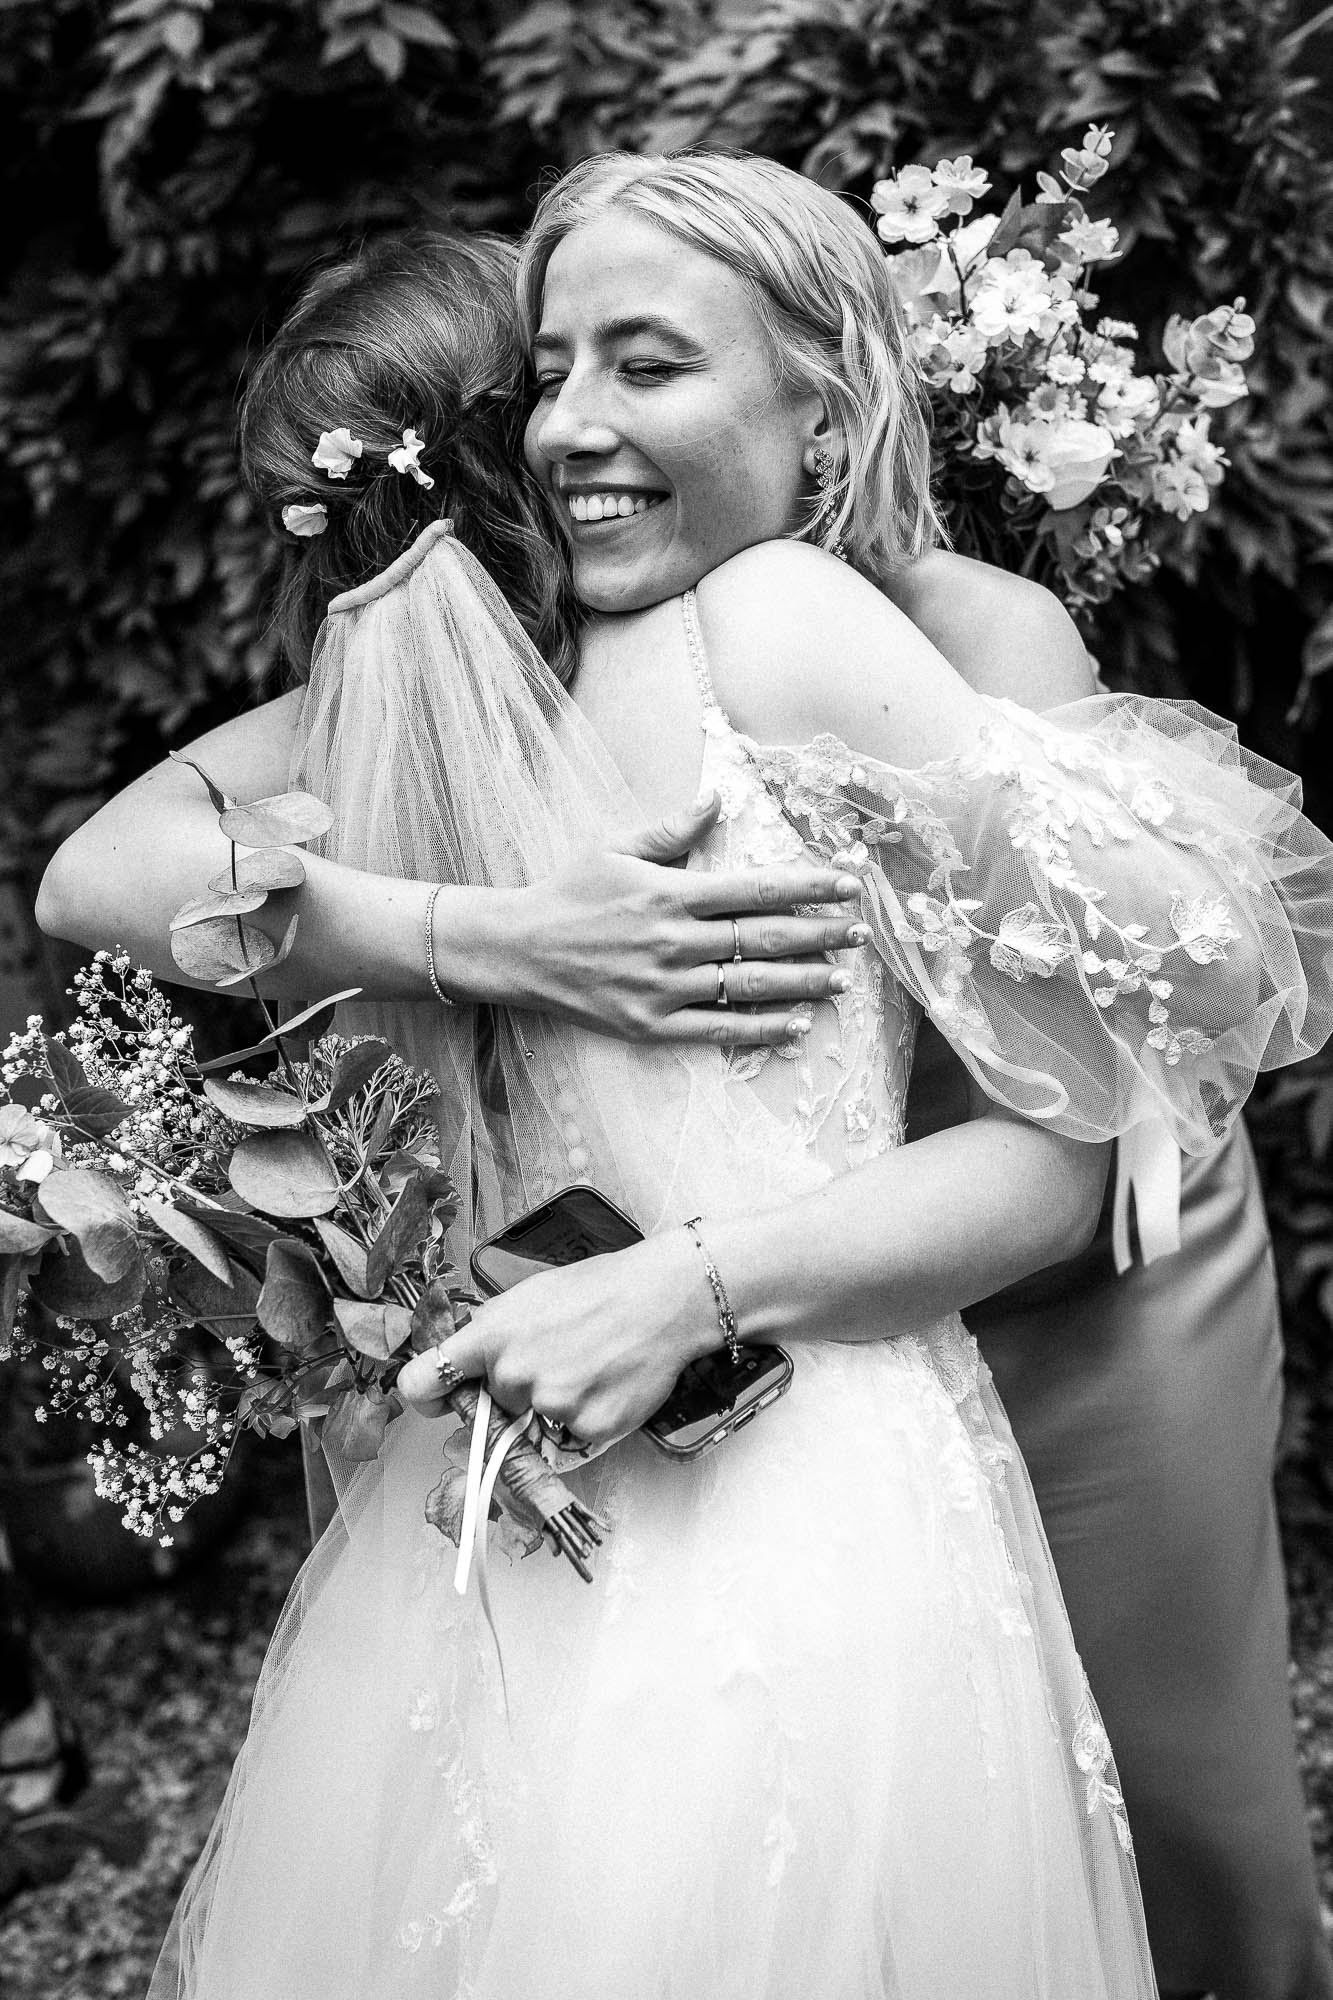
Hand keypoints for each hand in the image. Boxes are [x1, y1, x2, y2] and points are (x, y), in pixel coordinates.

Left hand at [396, 1232, 717, 1446]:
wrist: (664, 1298)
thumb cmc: (601, 1288)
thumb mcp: (529, 1295)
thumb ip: (490, 1331)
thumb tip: (464, 1362)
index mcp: (490, 1336)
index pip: (421, 1383)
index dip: (428, 1396)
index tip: (439, 1399)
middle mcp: (513, 1375)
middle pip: (492, 1405)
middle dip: (515, 1391)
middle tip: (556, 1359)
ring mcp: (551, 1406)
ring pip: (533, 1423)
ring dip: (554, 1406)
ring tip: (588, 1366)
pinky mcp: (587, 1429)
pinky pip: (571, 1437)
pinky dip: (587, 1419)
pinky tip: (607, 1384)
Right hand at [503, 793, 865, 1047]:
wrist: (516, 949)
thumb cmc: (568, 892)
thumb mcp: (614, 848)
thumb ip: (671, 831)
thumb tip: (716, 801)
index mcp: (671, 893)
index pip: (756, 888)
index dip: (808, 886)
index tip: (848, 884)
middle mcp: (673, 941)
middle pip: (763, 937)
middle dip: (820, 933)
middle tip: (861, 933)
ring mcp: (663, 986)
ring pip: (748, 985)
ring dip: (801, 982)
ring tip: (841, 980)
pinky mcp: (650, 1024)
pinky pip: (716, 1029)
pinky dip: (760, 1028)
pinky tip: (796, 1025)